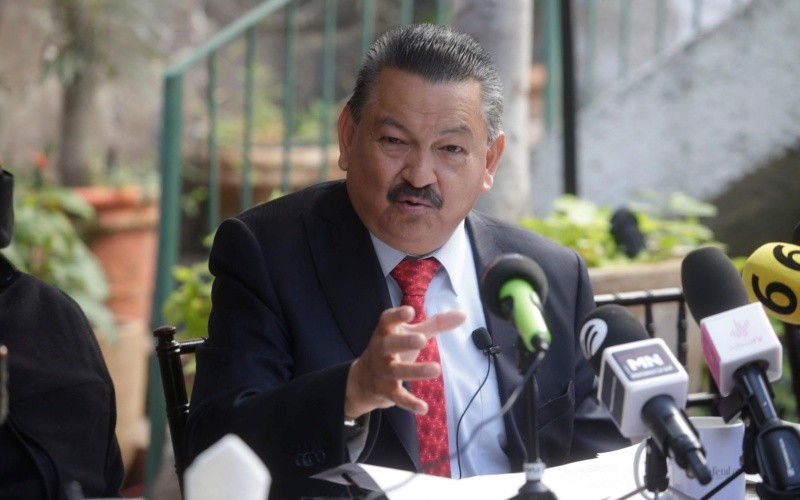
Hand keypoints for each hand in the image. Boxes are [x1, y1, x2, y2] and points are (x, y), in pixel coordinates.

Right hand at [344, 306, 465, 419]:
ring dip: (415, 371)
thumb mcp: (411, 334)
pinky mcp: (385, 391)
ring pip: (396, 371)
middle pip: (390, 345)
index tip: (410, 311)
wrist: (363, 379)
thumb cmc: (394, 349)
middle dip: (405, 342)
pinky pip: (397, 397)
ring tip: (436, 370)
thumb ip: (436, 324)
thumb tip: (463, 315)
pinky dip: (409, 403)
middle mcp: (381, 350)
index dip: (397, 315)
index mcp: (386, 332)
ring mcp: (382, 371)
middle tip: (422, 340)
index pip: (387, 320)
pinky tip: (424, 408)